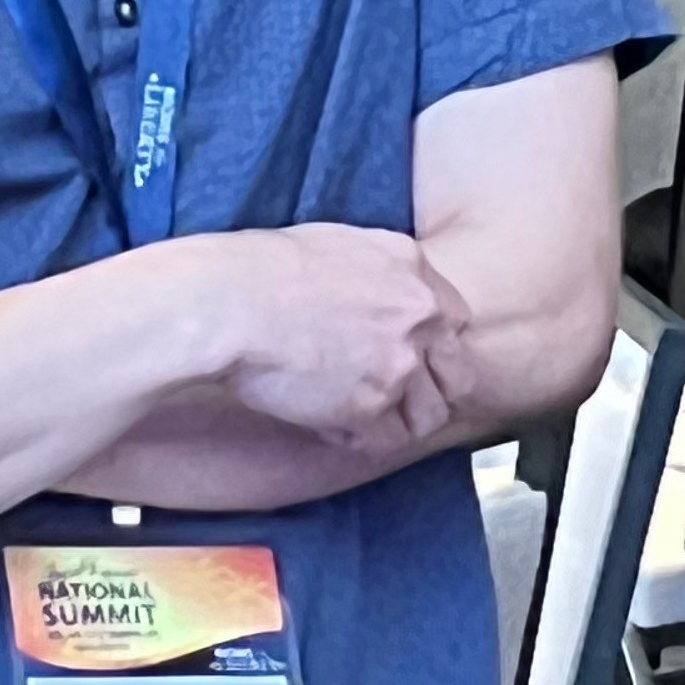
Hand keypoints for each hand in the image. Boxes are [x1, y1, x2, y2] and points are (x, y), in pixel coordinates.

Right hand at [211, 222, 471, 448]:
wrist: (228, 304)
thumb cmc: (259, 270)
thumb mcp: (338, 244)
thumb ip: (377, 270)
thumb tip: (379, 291)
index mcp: (411, 266)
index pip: (455, 320)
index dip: (431, 346)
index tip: (406, 357)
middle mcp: (419, 313)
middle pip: (456, 374)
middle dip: (427, 390)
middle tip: (389, 398)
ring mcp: (401, 362)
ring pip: (427, 415)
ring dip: (393, 420)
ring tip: (352, 415)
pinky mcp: (373, 405)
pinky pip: (385, 440)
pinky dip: (356, 438)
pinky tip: (324, 424)